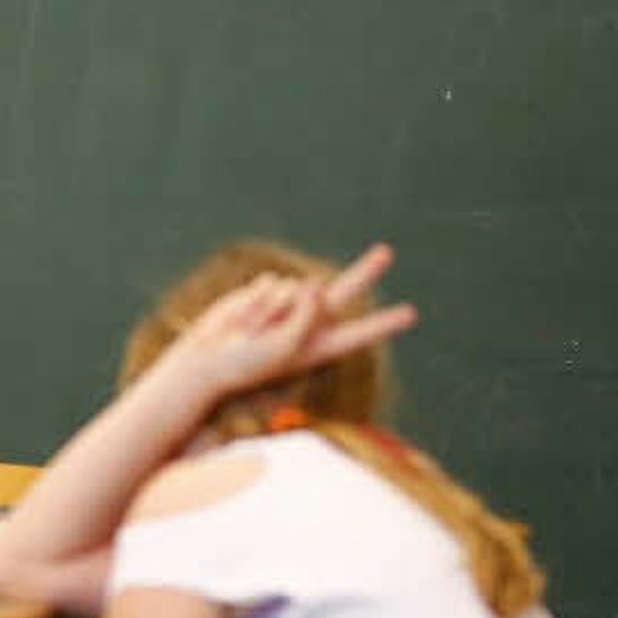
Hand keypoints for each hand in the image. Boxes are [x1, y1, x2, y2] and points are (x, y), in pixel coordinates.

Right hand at [154, 243, 418, 401]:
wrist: (207, 359)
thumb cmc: (246, 364)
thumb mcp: (285, 346)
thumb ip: (307, 313)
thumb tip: (314, 282)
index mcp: (318, 347)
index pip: (357, 333)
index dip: (382, 324)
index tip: (410, 314)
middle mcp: (307, 323)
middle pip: (343, 292)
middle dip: (365, 271)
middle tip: (387, 253)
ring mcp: (287, 306)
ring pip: (293, 288)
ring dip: (273, 307)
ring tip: (253, 330)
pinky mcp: (266, 293)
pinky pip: (270, 283)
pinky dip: (258, 299)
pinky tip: (244, 317)